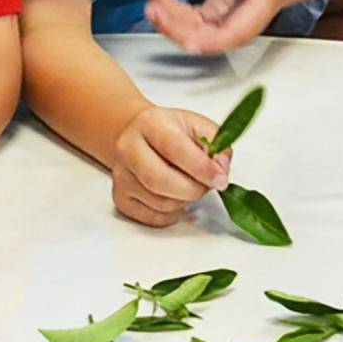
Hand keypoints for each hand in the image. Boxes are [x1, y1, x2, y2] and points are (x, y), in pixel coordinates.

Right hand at [111, 105, 229, 226]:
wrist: (139, 136)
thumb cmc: (172, 132)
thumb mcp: (198, 126)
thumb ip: (217, 144)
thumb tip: (220, 170)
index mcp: (150, 123)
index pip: (175, 148)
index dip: (201, 168)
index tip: (221, 179)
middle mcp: (129, 148)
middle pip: (160, 180)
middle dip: (193, 189)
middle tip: (208, 185)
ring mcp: (121, 175)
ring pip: (160, 203)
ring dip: (185, 200)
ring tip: (190, 184)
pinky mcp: (121, 199)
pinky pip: (154, 218)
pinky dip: (174, 213)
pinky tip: (176, 195)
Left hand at [141, 0, 287, 54]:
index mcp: (246, 25)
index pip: (221, 39)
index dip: (202, 41)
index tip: (182, 34)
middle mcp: (227, 32)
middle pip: (195, 37)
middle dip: (171, 24)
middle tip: (152, 5)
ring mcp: (213, 28)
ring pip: (183, 27)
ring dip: (163, 11)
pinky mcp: (204, 20)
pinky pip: (180, 17)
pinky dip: (166, 4)